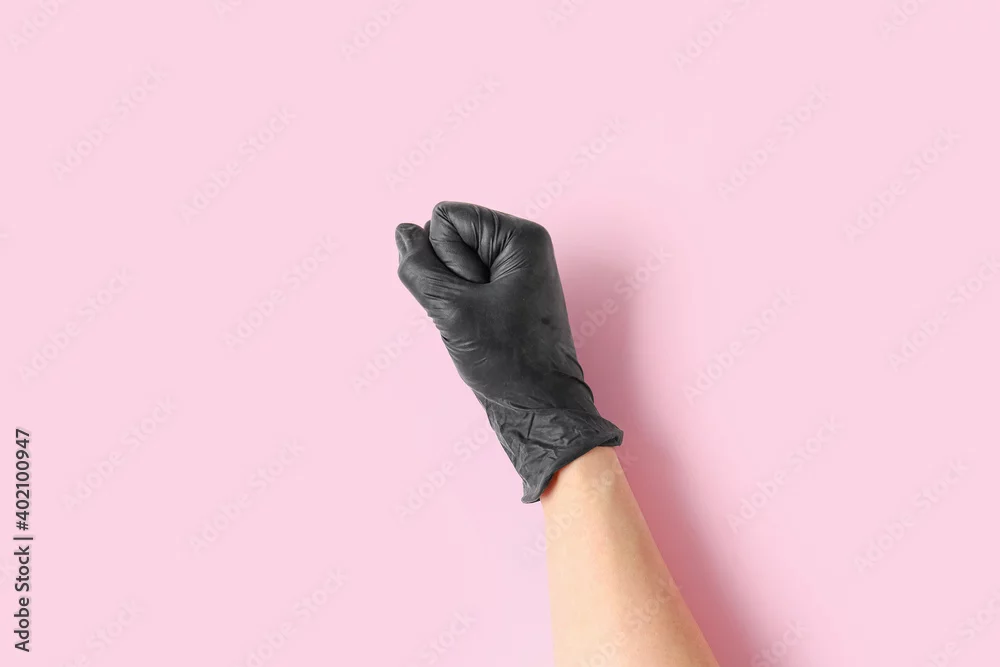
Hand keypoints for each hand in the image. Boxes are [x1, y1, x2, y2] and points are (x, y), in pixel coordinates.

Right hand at [395, 201, 621, 501]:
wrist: (538, 408)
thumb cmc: (509, 362)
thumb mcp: (452, 310)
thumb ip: (418, 266)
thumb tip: (403, 232)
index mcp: (521, 237)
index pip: (445, 216)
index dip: (446, 258)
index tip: (478, 295)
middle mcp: (519, 246)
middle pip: (445, 236)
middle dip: (449, 276)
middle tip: (481, 314)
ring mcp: (510, 269)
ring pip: (446, 263)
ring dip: (451, 295)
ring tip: (482, 324)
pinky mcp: (500, 291)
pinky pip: (457, 284)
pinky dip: (456, 306)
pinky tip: (477, 329)